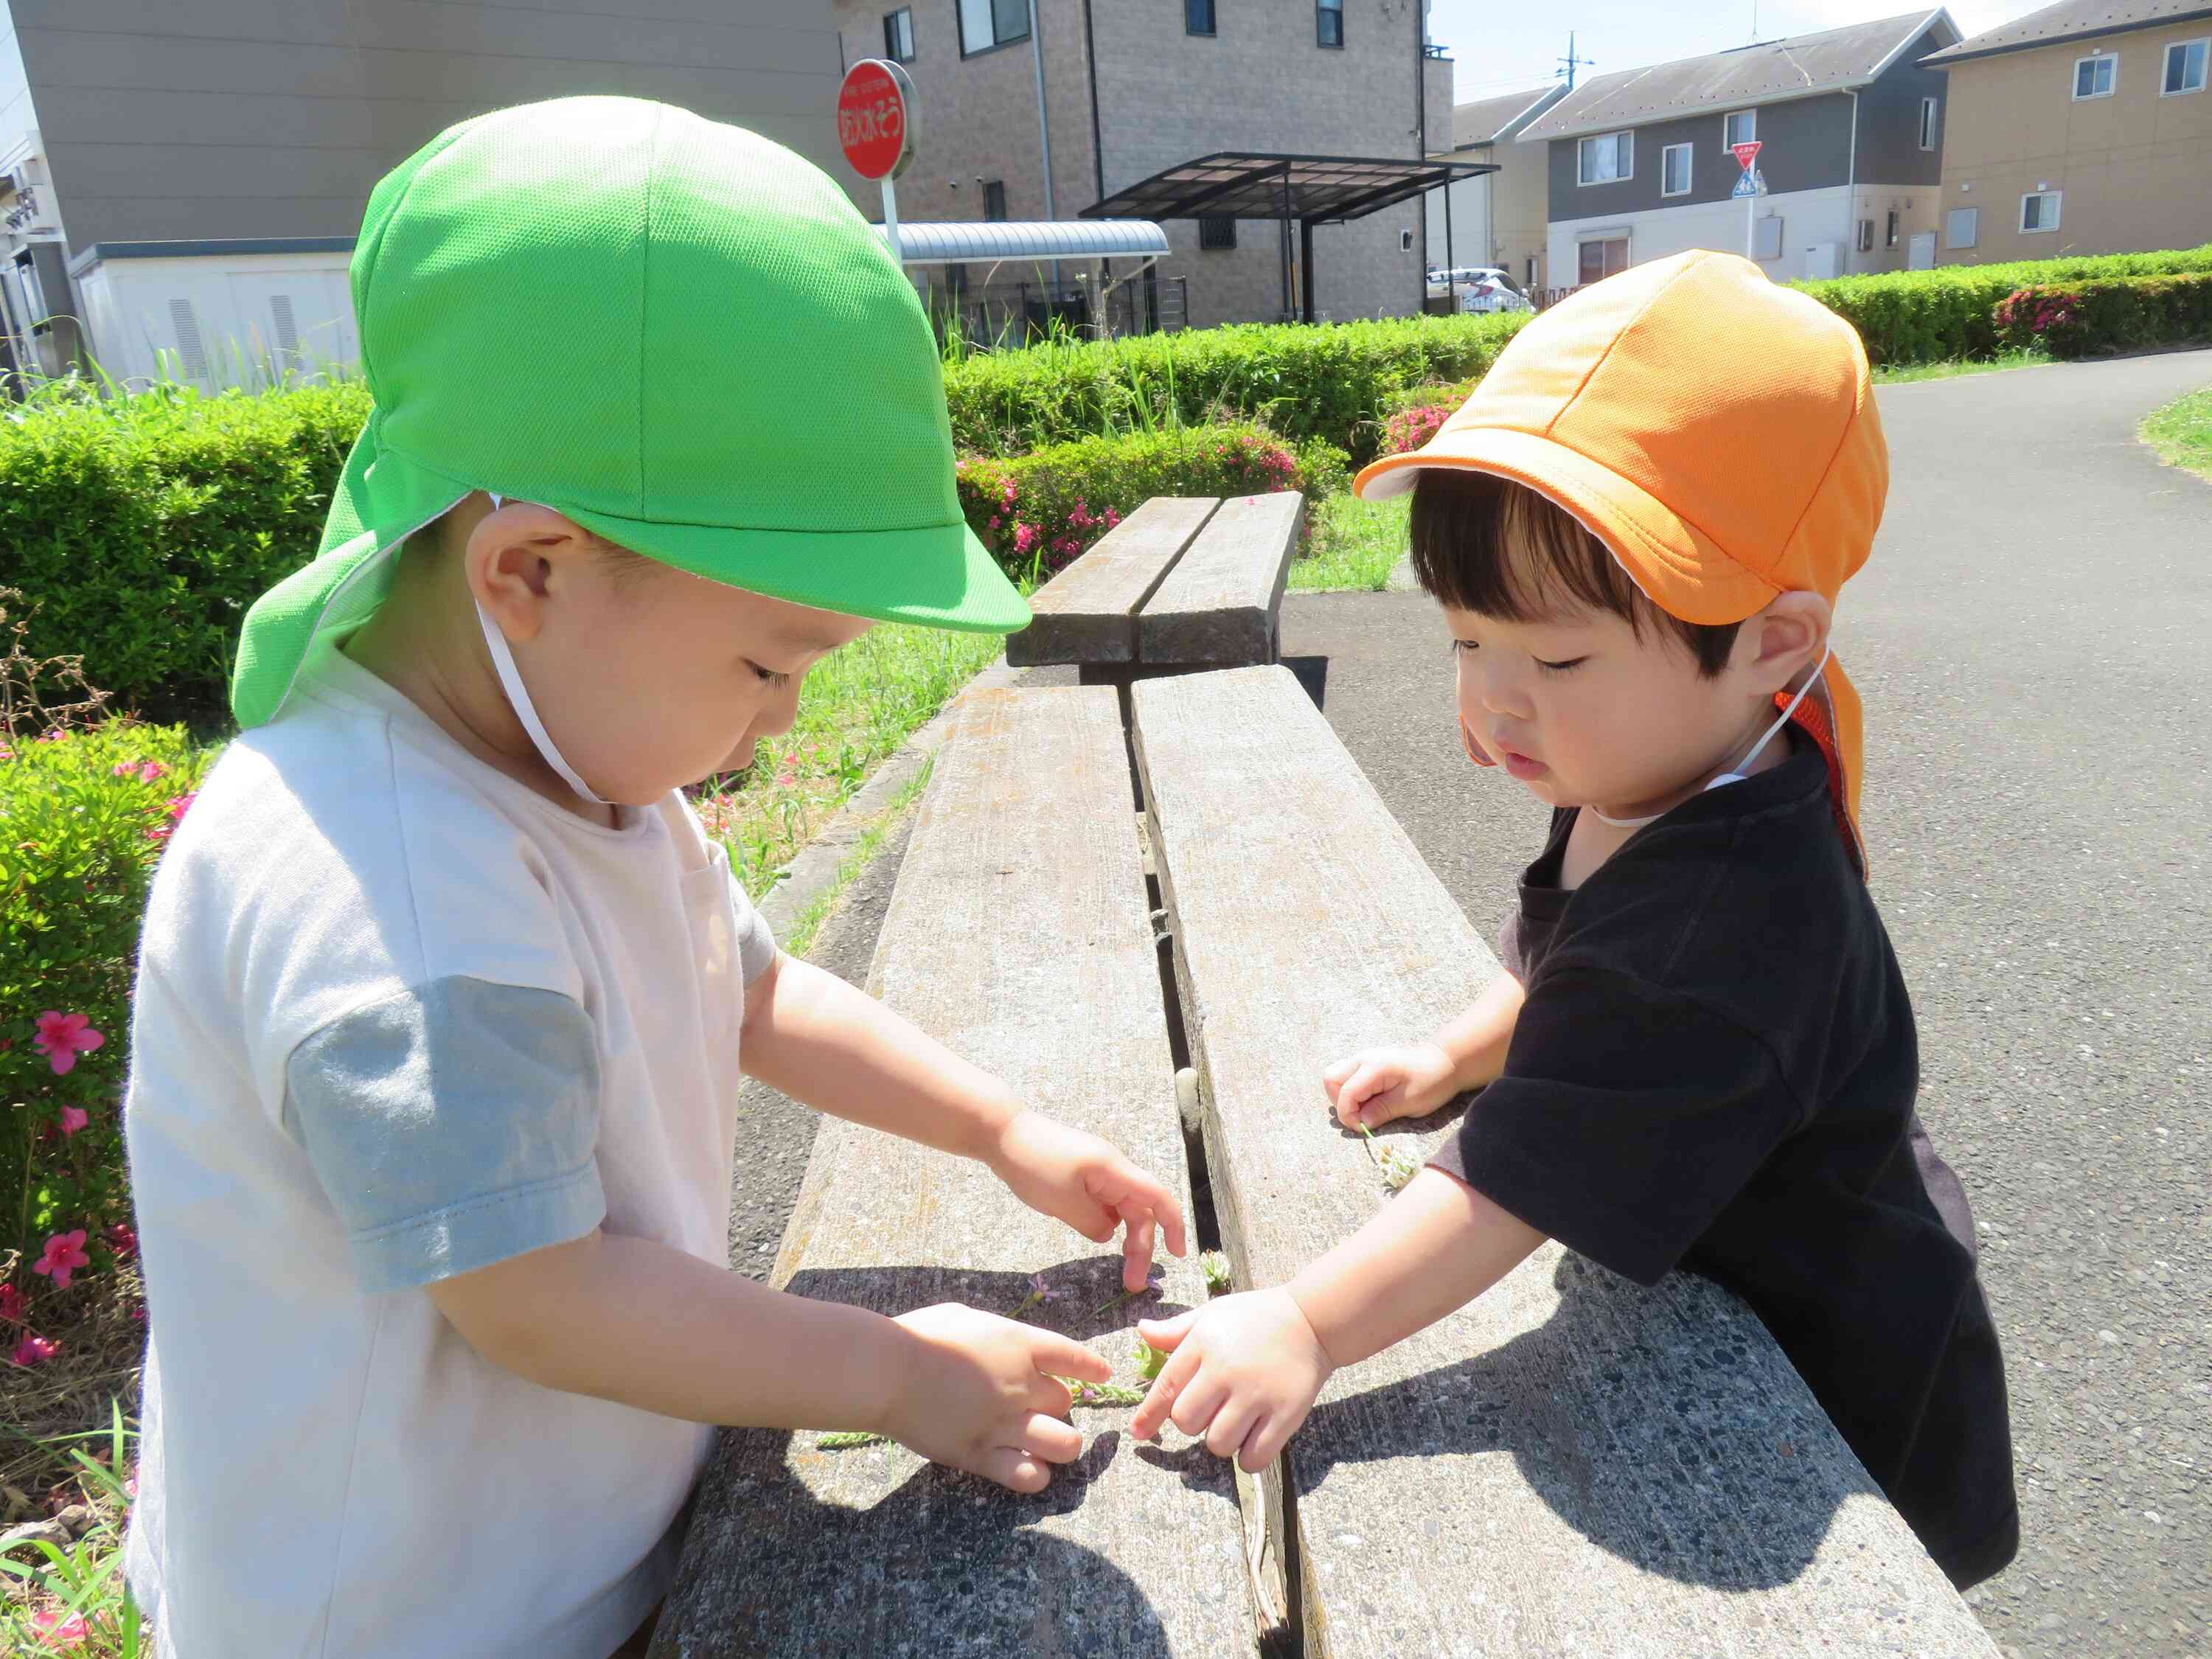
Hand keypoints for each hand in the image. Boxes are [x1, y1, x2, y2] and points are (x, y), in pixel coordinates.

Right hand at [883, 1303, 1113, 1491]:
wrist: (886, 1370)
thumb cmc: (918, 1336)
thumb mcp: (966, 1317)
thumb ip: (996, 1335)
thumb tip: (1009, 1345)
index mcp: (1019, 1345)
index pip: (1074, 1358)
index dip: (1093, 1368)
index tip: (1102, 1374)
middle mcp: (1021, 1385)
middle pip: (1065, 1402)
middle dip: (1056, 1405)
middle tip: (1037, 1407)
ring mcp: (1004, 1423)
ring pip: (1065, 1444)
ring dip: (1060, 1443)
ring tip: (1045, 1442)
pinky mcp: (981, 1455)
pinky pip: (1029, 1476)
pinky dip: (1036, 1475)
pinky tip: (1029, 1468)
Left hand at [989, 1110, 1188, 1291]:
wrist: (1000, 1132)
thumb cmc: (1032, 1163)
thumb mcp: (1063, 1202)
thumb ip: (1093, 1223)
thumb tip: (1109, 1234)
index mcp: (1114, 1171)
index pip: (1158, 1197)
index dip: (1174, 1226)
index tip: (1177, 1255)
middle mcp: (1111, 1171)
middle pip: (1139, 1211)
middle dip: (1141, 1247)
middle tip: (1131, 1284)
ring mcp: (1095, 1173)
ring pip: (1120, 1209)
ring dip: (1123, 1238)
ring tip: (1117, 1269)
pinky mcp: (1080, 1177)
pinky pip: (1101, 1203)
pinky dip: (1103, 1223)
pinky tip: (1092, 1236)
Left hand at [1128, 1289, 1334, 1472]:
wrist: (1313, 1319)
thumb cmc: (1256, 1317)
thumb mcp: (1213, 1314)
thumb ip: (1176, 1330)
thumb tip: (1141, 1332)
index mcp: (1205, 1344)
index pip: (1166, 1388)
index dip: (1148, 1415)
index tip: (1138, 1433)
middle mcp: (1226, 1370)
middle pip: (1186, 1422)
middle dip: (1193, 1422)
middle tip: (1212, 1407)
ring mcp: (1257, 1394)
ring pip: (1218, 1443)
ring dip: (1221, 1439)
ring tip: (1236, 1420)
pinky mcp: (1285, 1414)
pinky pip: (1253, 1457)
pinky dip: (1248, 1457)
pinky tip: (1254, 1439)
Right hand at [1321, 1043, 1456, 1129]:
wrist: (1446, 1061)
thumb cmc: (1432, 1081)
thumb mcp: (1409, 1102)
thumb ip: (1381, 1111)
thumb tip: (1361, 1123)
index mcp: (1373, 1067)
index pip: (1345, 1093)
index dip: (1348, 1115)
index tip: (1362, 1128)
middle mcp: (1363, 1059)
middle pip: (1331, 1079)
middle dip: (1340, 1103)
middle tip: (1361, 1117)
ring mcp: (1364, 1058)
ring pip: (1336, 1077)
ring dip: (1344, 1096)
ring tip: (1365, 1109)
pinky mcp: (1368, 1063)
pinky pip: (1348, 1076)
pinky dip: (1352, 1091)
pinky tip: (1370, 1100)